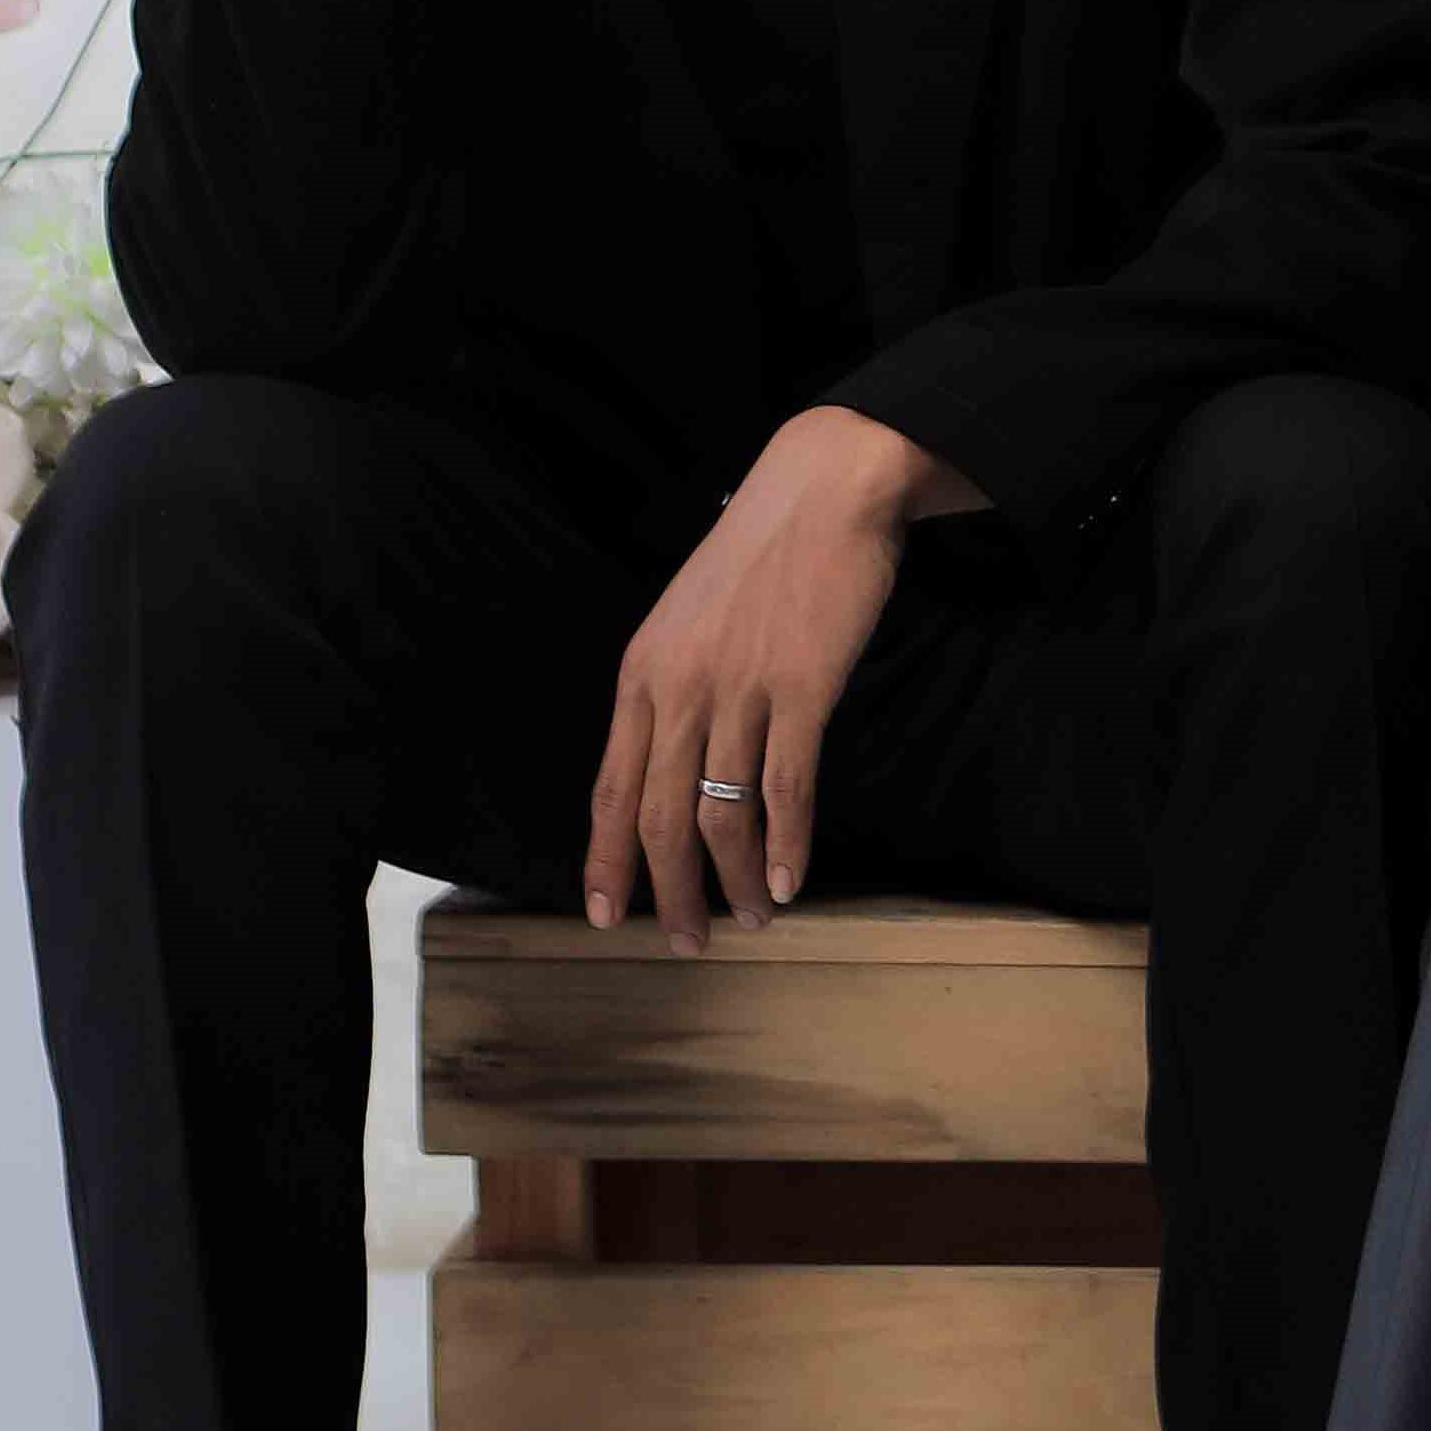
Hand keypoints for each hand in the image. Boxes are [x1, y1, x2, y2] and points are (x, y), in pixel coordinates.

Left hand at [580, 408, 971, 949]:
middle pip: (658, 817)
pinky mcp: (801, 687)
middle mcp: (679, 687)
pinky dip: (787, 843)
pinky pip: (785, 786)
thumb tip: (670, 763)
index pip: (610, 787)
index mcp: (642, 672)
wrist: (824, 489)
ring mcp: (739, 688)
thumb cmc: (761, 553)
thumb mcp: (688, 616)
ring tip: (754, 916)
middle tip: (690, 941)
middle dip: (671, 892)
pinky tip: (791, 880)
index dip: (606, 859)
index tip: (606, 916)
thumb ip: (673, 685)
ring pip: (722, 813)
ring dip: (737, 878)